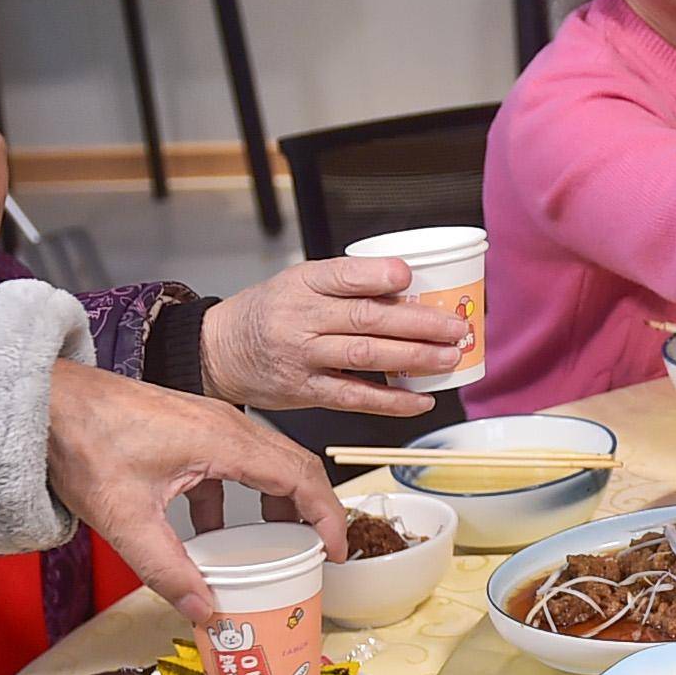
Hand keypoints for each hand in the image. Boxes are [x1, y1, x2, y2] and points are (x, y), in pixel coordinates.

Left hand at [45, 361, 347, 624]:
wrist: (46, 400)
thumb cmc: (82, 441)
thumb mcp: (125, 519)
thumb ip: (167, 569)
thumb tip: (205, 610)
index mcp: (225, 442)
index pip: (302, 478)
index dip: (328, 517)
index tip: (336, 551)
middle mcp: (227, 426)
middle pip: (294, 467)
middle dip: (313, 512)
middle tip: (318, 552)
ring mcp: (208, 422)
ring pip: (267, 462)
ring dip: (279, 502)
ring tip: (277, 543)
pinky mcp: (188, 427)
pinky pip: (234, 460)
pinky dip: (240, 495)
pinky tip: (213, 527)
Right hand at [197, 259, 469, 415]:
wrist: (219, 350)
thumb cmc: (271, 312)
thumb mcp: (299, 281)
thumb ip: (347, 283)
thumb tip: (412, 287)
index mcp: (303, 282)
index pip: (344, 274)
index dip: (378, 275)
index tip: (410, 276)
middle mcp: (301, 317)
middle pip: (366, 318)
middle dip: (418, 323)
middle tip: (456, 327)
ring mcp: (303, 356)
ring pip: (365, 356)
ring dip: (414, 359)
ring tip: (450, 358)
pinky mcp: (305, 391)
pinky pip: (354, 397)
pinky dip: (391, 400)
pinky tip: (421, 398)